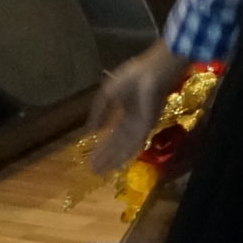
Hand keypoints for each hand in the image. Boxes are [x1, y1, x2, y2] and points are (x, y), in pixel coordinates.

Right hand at [86, 42, 188, 177]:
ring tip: (100, 171)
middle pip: (117, 144)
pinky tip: (117, 165)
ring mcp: (141, 125)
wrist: (152, 71)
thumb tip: (90, 130)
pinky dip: (125, 154)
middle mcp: (134, 121)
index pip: (113, 134)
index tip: (90, 158)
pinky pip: (135, 144)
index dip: (102, 146)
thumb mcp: (107, 93)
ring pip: (124, 147)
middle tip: (93, 171)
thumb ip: (98, 111)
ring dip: (112, 159)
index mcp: (126, 111)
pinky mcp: (148, 126)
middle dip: (105, 156)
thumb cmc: (132, 76)